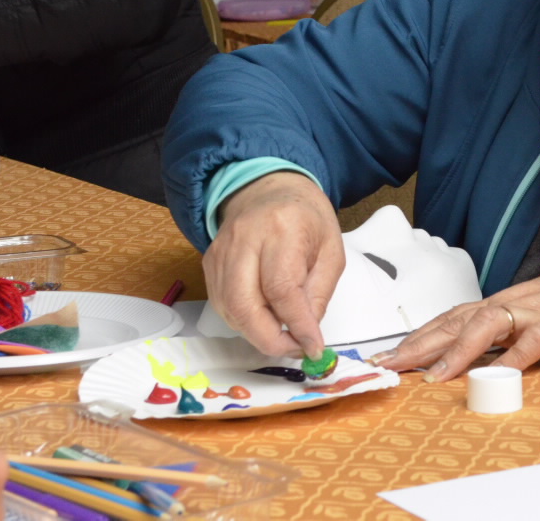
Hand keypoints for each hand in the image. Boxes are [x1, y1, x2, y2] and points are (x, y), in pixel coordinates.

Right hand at [202, 172, 343, 358]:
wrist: (268, 190)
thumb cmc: (306, 219)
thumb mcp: (331, 250)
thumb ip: (319, 292)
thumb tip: (307, 333)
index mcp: (282, 229)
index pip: (282, 288)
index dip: (296, 325)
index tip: (312, 347)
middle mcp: (244, 239)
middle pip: (244, 303)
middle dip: (269, 338)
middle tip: (293, 349)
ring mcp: (221, 251)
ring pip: (229, 308)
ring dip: (255, 333)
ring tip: (282, 336)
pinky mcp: (208, 262)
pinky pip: (221, 303)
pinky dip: (242, 321)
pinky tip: (263, 320)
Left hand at [372, 262, 539, 380]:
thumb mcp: (527, 319)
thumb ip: (498, 337)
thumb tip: (464, 360)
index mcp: (497, 305)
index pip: (448, 319)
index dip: (416, 338)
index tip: (387, 357)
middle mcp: (507, 306)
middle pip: (455, 321)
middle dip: (419, 345)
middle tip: (389, 366)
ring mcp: (532, 315)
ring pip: (485, 326)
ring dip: (456, 351)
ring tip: (434, 377)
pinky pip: (531, 344)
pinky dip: (511, 361)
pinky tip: (494, 378)